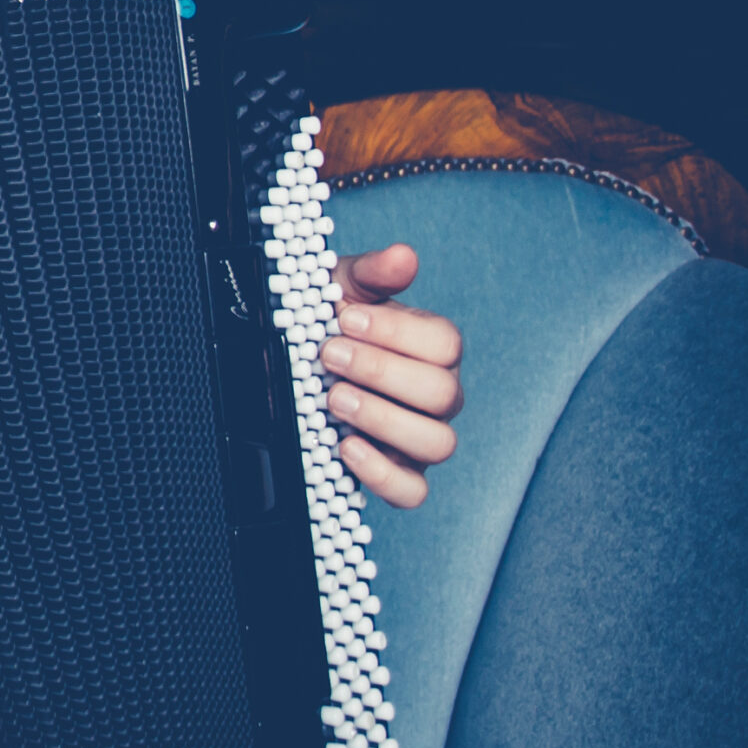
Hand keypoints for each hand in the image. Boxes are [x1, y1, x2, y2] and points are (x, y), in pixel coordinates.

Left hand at [320, 243, 463, 507]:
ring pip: (438, 443)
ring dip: (383, 419)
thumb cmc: (331, 325)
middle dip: (381, 372)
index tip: (346, 318)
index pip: (445, 344)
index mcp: (431, 348)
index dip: (396, 332)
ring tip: (334, 398)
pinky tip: (347, 448)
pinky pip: (413, 491)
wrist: (302, 364)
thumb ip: (373, 273)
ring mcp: (420, 437)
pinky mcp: (398, 473)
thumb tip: (403, 255)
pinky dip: (383, 475)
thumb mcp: (342, 289)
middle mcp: (436, 395)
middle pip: (444, 393)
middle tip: (329, 356)